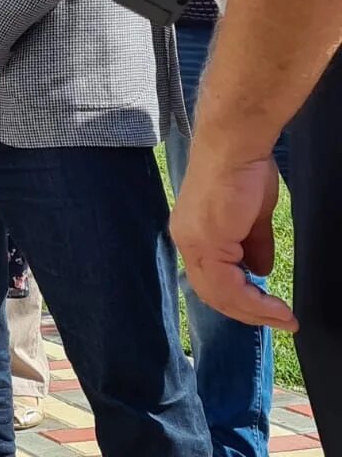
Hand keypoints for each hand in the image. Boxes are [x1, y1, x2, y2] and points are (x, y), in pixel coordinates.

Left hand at [172, 151, 293, 330]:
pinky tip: (275, 307)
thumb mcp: (251, 218)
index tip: (270, 309)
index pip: (210, 280)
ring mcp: (192, 242)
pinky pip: (227, 286)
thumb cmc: (244, 173)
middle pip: (212, 293)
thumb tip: (260, 271)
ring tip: (283, 319)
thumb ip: (253, 245)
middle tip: (280, 321)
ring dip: (253, 312)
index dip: (239, 300)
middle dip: (247, 312)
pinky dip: (253, 301)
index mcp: (193, 234)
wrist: (236, 147)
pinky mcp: (205, 241)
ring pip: (219, 294)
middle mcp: (186, 241)